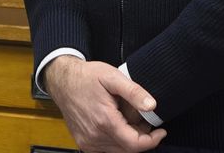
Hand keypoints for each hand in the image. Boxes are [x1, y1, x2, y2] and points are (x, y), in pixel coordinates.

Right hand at [44, 56, 166, 152]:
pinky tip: (117, 126)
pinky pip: (106, 150)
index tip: (161, 131)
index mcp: (104, 121)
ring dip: (129, 140)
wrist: (62, 80)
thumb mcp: (112, 77)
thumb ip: (134, 92)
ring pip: (118, 151)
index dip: (152, 140)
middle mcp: (95, 136)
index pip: (135, 144)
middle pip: (127, 149)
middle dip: (141, 138)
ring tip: (130, 121)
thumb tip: (152, 106)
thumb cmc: (85, 77)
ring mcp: (87, 141)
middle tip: (145, 121)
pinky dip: (116, 142)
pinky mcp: (83, 142)